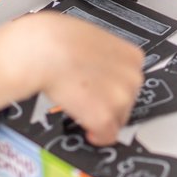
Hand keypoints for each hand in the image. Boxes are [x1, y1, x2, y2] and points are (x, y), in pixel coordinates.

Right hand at [0, 12, 144, 144]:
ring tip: (81, 107)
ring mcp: (121, 98)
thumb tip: (98, 68)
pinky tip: (88, 129)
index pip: (130, 80)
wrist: (43, 50)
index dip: (113, 87)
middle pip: (126, 100)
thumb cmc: (59, 41)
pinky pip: (107, 135)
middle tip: (87, 100)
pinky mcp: (105, 117)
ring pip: (117, 119)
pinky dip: (97, 136)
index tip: (102, 91)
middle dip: (108, 103)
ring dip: (100, 117)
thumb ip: (104, 57)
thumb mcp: (93, 41)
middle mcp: (132, 77)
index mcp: (132, 56)